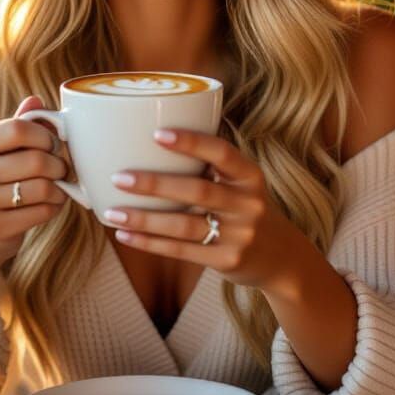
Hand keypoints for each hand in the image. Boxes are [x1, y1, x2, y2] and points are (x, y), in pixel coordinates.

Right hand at [0, 95, 67, 267]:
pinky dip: (54, 207)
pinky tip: (49, 204)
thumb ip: (21, 124)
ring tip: (58, 187)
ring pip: (42, 188)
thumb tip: (36, 99)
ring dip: (60, 188)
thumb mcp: (3, 148)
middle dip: (59, 164)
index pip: (18, 129)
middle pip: (35, 160)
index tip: (53, 144)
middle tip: (61, 168)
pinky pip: (42, 212)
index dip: (46, 136)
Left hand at [105, 129, 302, 291]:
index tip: (157, 134)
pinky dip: (150, 243)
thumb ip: (208, 166)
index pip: (222, 152)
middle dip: (155, 184)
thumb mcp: (240, 182)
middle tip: (119, 177)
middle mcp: (248, 203)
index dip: (191, 142)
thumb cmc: (244, 207)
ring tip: (112, 213)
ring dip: (145, 219)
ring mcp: (240, 234)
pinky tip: (125, 234)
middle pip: (197, 190)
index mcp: (250, 175)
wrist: (281, 257)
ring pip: (185, 225)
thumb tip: (146, 141)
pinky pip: (182, 251)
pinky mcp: (227, 260)